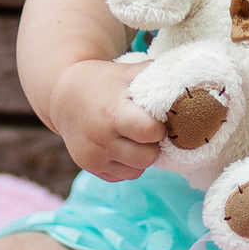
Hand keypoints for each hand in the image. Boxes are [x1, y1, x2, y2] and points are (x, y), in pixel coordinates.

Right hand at [48, 58, 164, 181]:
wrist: (62, 96)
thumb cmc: (103, 82)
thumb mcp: (126, 73)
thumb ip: (155, 76)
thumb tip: (186, 80)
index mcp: (113, 113)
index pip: (150, 132)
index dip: (158, 126)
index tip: (155, 118)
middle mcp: (101, 139)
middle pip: (148, 157)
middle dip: (153, 145)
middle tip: (146, 130)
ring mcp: (93, 157)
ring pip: (137, 171)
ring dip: (141, 157)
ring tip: (133, 137)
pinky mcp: (90, 167)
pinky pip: (122, 176)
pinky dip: (127, 165)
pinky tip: (121, 146)